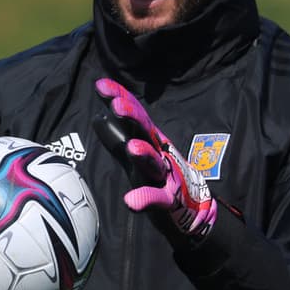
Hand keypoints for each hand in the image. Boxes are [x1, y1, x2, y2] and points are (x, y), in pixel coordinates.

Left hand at [92, 77, 216, 243]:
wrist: (193, 205)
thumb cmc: (161, 174)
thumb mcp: (138, 152)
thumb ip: (117, 138)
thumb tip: (97, 119)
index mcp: (149, 139)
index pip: (134, 114)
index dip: (119, 98)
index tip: (100, 85)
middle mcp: (157, 152)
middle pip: (145, 130)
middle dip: (132, 117)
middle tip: (117, 105)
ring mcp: (164, 175)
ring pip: (153, 162)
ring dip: (143, 154)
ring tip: (132, 148)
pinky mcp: (168, 199)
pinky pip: (156, 199)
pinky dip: (144, 199)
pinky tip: (131, 201)